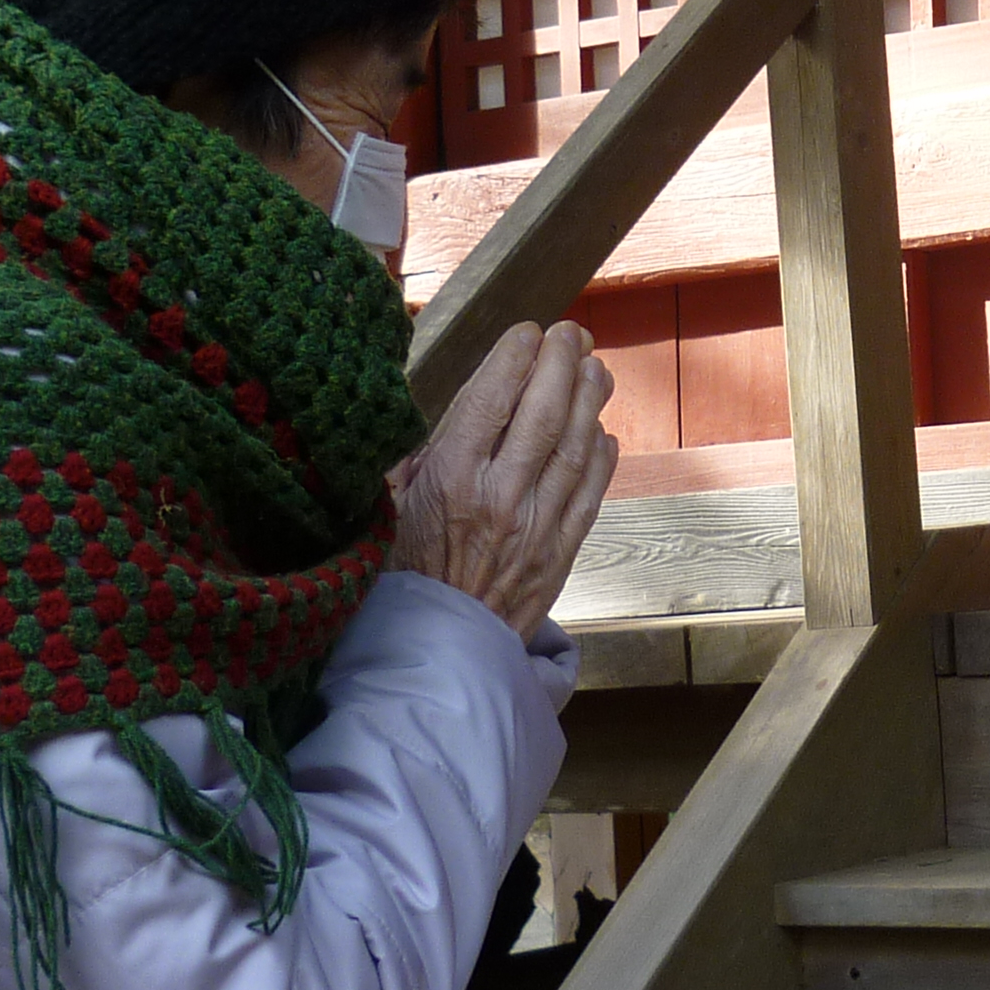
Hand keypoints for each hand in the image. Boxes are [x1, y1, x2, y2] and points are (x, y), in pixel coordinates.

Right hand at [387, 320, 617, 638]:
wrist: (429, 657)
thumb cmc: (395, 579)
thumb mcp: (385, 511)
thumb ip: (417, 460)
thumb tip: (450, 416)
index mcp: (449, 481)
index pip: (490, 402)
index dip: (514, 360)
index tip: (527, 331)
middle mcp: (500, 499)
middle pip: (543, 416)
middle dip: (561, 366)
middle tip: (572, 333)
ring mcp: (536, 529)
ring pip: (575, 450)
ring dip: (589, 403)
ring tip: (596, 367)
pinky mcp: (558, 557)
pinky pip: (588, 497)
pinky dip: (601, 461)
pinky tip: (603, 433)